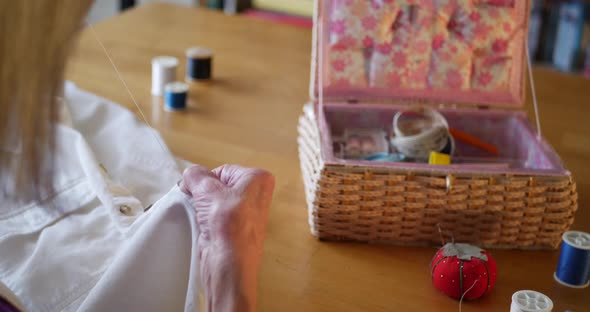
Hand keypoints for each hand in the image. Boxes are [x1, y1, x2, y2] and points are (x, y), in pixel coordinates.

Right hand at [180, 164, 274, 311]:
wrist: (229, 264)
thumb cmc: (229, 226)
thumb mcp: (208, 190)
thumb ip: (196, 175)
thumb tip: (190, 175)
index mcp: (258, 179)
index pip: (221, 170)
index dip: (206, 181)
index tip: (198, 192)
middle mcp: (256, 194)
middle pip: (218, 185)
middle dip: (203, 194)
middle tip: (199, 205)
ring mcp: (246, 212)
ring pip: (214, 201)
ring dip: (202, 207)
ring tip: (202, 217)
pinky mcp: (235, 228)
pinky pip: (214, 216)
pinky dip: (204, 219)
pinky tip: (202, 226)